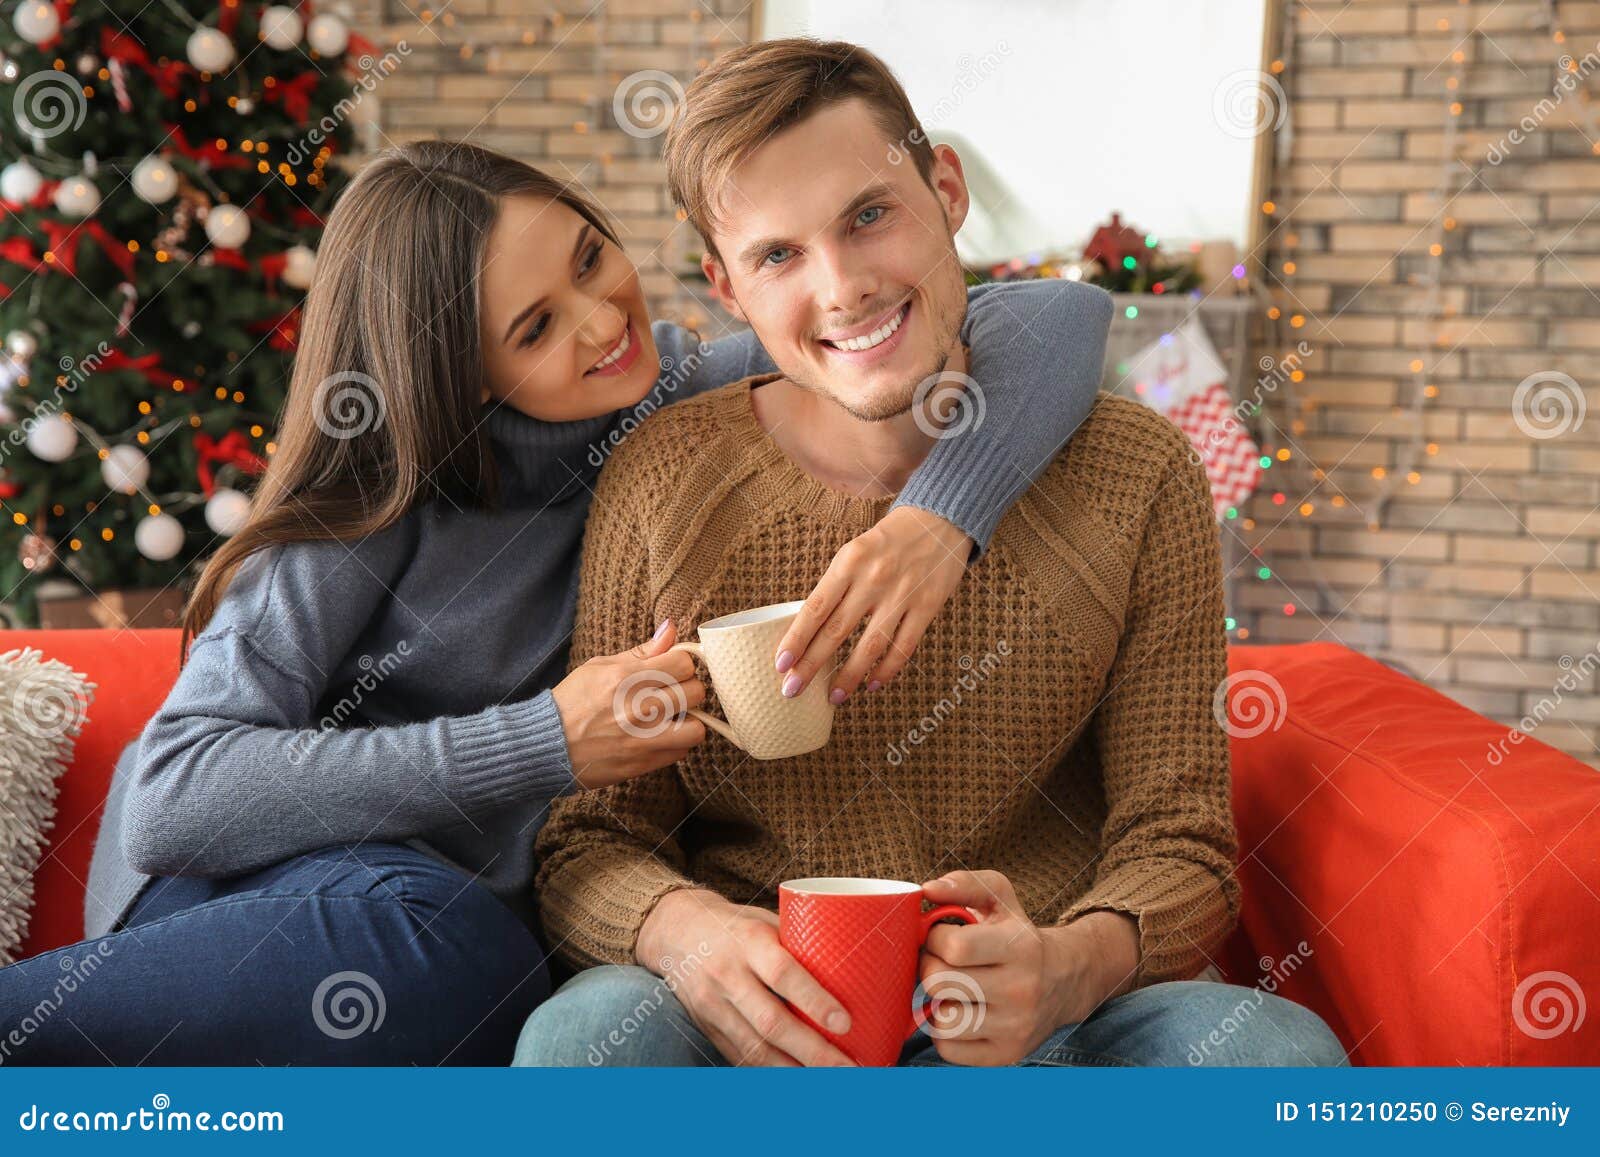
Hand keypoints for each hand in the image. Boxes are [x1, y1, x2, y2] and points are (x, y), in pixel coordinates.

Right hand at [550, 619, 706, 789]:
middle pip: (696, 692)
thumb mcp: (600, 666)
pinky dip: (676, 744)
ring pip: (697, 728)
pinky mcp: (643, 764)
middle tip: (673, 692)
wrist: (546, 745)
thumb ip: (641, 651)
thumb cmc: (572, 702)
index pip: (684, 662)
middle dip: (688, 689)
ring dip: (689, 721)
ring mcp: (643, 739)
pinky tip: (659, 737)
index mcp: (627, 678)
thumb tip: (670, 629)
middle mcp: (639, 708)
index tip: (673, 668)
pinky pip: (681, 753)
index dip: (682, 663)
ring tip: (673, 718)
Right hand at [635, 888, 857, 1066]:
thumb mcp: (766, 921)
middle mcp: (728, 976)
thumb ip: (802, 944)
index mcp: (749, 942)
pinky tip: (798, 1085)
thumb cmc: (736, 925)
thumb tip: (856, 966)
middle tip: (850, 1069)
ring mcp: (714, 1007)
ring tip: (832, 1085)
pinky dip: (771, 1076)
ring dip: (796, 1074)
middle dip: (813, 1052)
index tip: (845, 1023)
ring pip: (756, 1049)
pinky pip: (742, 1059)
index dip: (814, 1000)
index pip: (783, 974)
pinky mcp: (708, 1029)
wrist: (675, 932)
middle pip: (771, 1023)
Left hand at [773, 506, 971, 701]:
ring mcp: (902, 595)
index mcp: (848, 562)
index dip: (796, 639)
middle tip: (792, 690)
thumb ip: (836, 587)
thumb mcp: (854, 552)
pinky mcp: (927, 607)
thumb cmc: (888, 541)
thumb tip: (809, 631)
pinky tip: (872, 684)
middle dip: (811, 666)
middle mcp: (873, 579)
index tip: (781, 664)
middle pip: (836, 631)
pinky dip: (886, 670)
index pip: (815, 608)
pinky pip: (903, 647)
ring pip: (869, 646)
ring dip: (848, 677)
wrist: (940, 520)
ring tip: (833, 698)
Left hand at [916, 870, 1137, 1065]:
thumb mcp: (1000, 897)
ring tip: (951, 988)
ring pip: (942, 1021)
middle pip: (940, 983)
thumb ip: (963, 884)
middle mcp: (1021, 991)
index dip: (935, 938)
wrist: (1064, 979)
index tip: (941, 936)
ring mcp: (1015, 1028)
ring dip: (936, 1002)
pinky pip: (948, 1049)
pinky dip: (944, 1031)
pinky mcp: (1006, 1055)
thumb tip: (927, 890)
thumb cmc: (1018, 935)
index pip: (955, 947)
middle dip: (929, 967)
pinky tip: (959, 1011)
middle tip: (940, 961)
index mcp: (1020, 948)